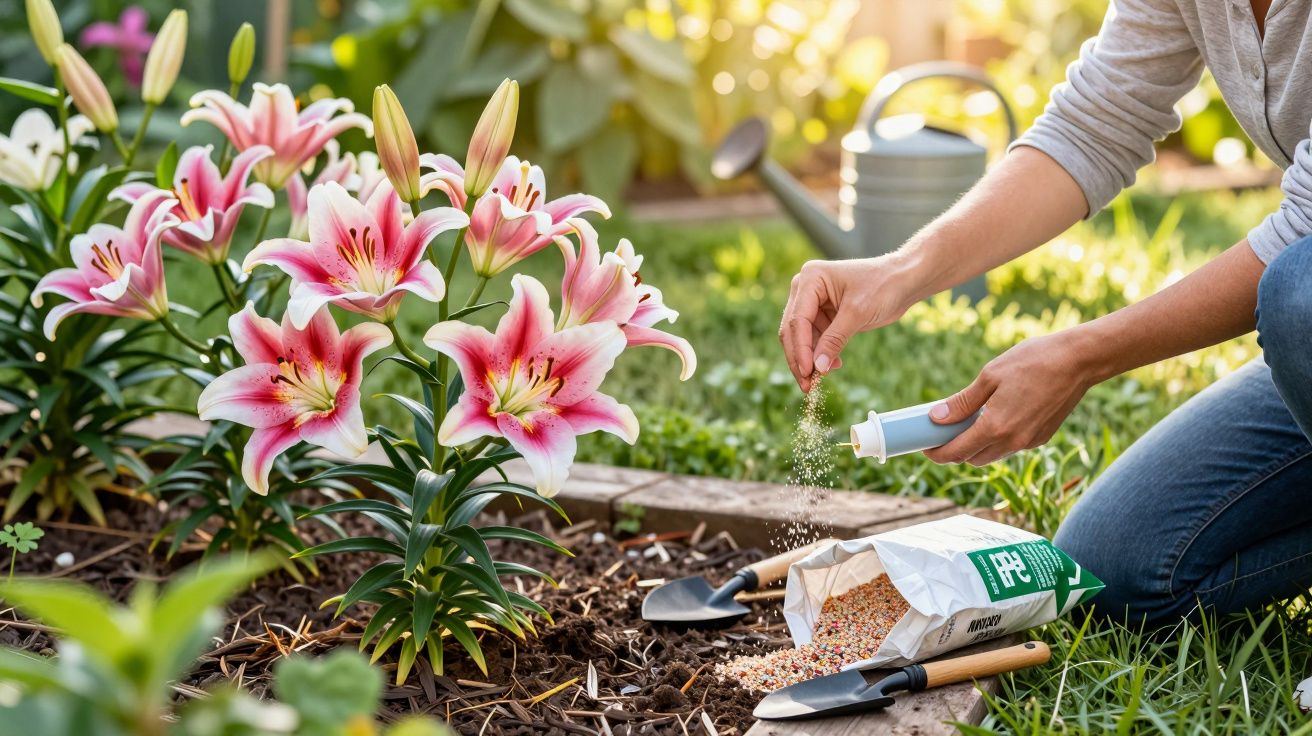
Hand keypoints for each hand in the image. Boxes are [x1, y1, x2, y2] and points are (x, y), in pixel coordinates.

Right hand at [779, 255, 916, 391]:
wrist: (904, 281)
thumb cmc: (883, 286)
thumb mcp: (858, 313)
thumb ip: (835, 340)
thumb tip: (818, 368)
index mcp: (811, 278)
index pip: (797, 319)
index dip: (800, 349)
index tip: (807, 372)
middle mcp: (806, 289)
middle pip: (793, 330)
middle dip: (799, 358)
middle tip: (806, 385)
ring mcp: (813, 302)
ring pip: (802, 338)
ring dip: (810, 359)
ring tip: (820, 380)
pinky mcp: (824, 314)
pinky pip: (816, 339)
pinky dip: (821, 354)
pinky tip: (834, 365)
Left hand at [923, 331, 1095, 465]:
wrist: (1078, 361)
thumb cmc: (1032, 362)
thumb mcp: (989, 376)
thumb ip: (962, 402)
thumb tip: (936, 418)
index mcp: (995, 427)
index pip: (957, 453)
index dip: (937, 454)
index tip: (925, 447)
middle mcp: (1013, 441)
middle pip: (973, 459)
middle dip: (955, 451)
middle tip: (943, 433)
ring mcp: (1030, 442)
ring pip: (993, 456)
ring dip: (976, 447)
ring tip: (966, 424)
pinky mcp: (1042, 437)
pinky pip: (1011, 447)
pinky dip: (997, 440)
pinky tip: (994, 418)